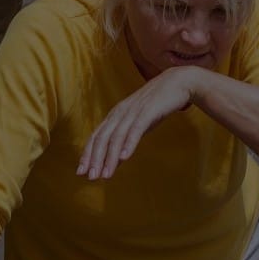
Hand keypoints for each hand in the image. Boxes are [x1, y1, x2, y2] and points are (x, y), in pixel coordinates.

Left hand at [78, 67, 203, 179]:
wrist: (178, 82)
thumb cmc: (157, 105)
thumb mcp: (138, 124)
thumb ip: (126, 141)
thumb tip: (115, 162)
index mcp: (115, 115)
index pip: (96, 136)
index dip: (87, 154)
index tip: (81, 172)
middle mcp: (120, 113)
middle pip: (102, 138)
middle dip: (95, 159)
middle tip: (91, 177)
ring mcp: (133, 111)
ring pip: (117, 136)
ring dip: (110, 157)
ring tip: (106, 174)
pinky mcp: (148, 111)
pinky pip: (136, 129)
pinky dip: (129, 143)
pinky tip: (125, 157)